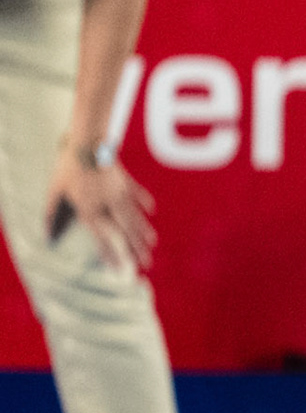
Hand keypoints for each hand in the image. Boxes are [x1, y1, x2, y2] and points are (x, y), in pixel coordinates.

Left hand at [44, 149, 155, 270]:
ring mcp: (120, 193)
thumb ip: (53, 213)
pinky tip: (151, 210)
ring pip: (134, 217)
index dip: (112, 255)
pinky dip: (144, 201)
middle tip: (146, 264)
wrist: (87, 142)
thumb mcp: (56, 190)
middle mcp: (108, 205)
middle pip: (125, 232)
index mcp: (90, 209)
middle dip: (136, 250)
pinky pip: (137, 193)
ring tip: (151, 244)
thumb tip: (47, 235)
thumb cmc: (67, 167)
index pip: (103, 238)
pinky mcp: (126, 181)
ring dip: (143, 232)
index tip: (120, 269)